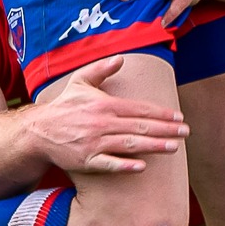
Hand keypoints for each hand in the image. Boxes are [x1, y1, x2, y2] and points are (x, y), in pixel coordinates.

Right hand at [22, 57, 187, 174]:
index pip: (139, 108)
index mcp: (104, 105)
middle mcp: (102, 123)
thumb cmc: (64, 106)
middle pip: (140, 126)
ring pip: (130, 144)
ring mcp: (94, 143)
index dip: (161, 113)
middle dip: (166, 129)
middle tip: (186, 132)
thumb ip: (101, 69)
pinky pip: (109, 164)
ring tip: (174, 147)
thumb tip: (121, 58)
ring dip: (153, 146)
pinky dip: (125, 165)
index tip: (179, 117)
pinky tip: (142, 167)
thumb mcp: (80, 82)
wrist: (38, 132)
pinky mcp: (86, 161)